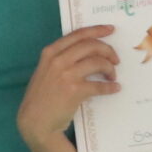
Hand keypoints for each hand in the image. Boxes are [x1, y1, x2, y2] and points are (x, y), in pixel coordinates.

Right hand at [18, 26, 119, 148]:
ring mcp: (66, 75)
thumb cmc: (41, 97)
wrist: (35, 122)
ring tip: (112, 76)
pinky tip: (115, 88)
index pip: (78, 34)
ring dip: (110, 69)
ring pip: (98, 62)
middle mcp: (58, 60)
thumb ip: (61, 58)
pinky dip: (110, 87)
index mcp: (51, 52)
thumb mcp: (46, 71)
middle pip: (91, 46)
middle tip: (115, 59)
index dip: (97, 30)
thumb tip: (87, 52)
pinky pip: (99, 85)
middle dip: (108, 50)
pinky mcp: (75, 91)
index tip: (110, 29)